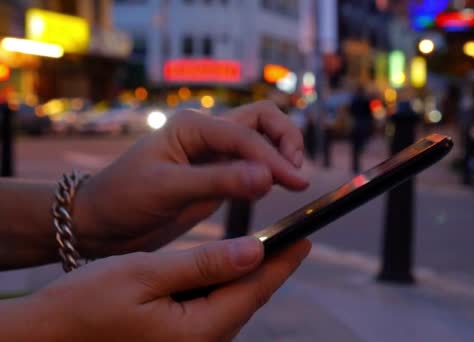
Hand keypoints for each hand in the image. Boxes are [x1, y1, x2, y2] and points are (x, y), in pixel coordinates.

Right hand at [6, 237, 310, 340]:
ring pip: (231, 306)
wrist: (43, 338)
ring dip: (247, 277)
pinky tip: (225, 270)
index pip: (255, 290)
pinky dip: (223, 288)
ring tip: (265, 247)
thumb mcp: (145, 275)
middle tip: (291, 238)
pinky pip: (212, 314)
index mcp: (199, 330)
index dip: (283, 262)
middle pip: (247, 300)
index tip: (306, 238)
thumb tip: (256, 249)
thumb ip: (204, 264)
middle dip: (270, 268)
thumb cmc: (85, 305)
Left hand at [73, 101, 307, 256]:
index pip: (246, 134)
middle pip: (263, 119)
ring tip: (292, 182)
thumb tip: (267, 177)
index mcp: (192, 126)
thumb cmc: (124, 199)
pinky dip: (270, 172)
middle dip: (286, 140)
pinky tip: (273, 188)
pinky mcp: (218, 175)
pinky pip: (253, 165)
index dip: (273, 157)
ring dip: (281, 153)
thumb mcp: (167, 189)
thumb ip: (218, 181)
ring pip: (262, 139)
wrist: (103, 223)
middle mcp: (207, 133)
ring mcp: (214, 153)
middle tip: (296, 174)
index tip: (293, 182)